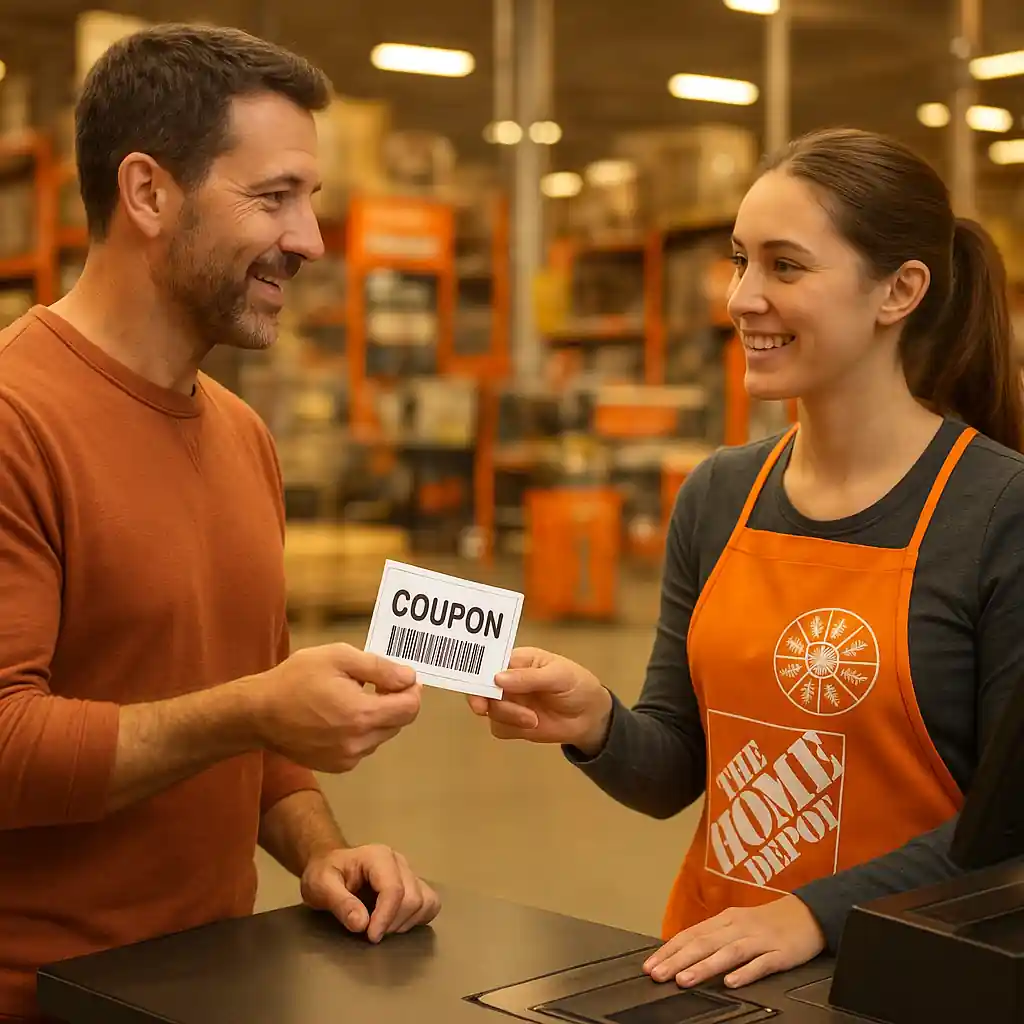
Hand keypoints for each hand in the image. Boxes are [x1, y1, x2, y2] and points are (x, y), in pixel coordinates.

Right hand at [250, 643, 421, 772]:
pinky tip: (339, 715)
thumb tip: (409, 678)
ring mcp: (347, 758)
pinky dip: (361, 730)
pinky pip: (364, 746)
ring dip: (377, 716)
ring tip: (351, 697)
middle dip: (394, 701)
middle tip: (373, 682)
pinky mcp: (336, 766)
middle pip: (399, 722)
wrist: (258, 713)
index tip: (401, 677)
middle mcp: (359, 743)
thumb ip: (379, 667)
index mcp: (362, 715)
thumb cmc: (296, 679)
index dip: (412, 690)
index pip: (411, 708)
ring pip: (382, 735)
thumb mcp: (338, 657)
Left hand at [300, 844, 440, 942]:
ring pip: (425, 902)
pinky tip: (397, 924)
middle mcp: (399, 862)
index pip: (394, 889)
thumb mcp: (321, 886)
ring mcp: (409, 873)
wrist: (330, 866)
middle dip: (393, 923)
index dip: (385, 917)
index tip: (371, 936)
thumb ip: (340, 903)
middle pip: (413, 898)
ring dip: (406, 923)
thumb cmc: (324, 874)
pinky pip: (431, 903)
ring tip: (382, 928)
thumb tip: (361, 924)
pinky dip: (418, 919)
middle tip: (371, 933)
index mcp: (378, 857)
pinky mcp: (414, 885)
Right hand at [466, 647, 612, 753]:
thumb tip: (498, 678)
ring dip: (508, 716)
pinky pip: (499, 728)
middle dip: (482, 698)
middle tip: (483, 708)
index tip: (476, 685)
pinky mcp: (512, 723)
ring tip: (533, 719)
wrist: (590, 716)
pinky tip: (533, 725)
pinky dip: (512, 728)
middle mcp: (508, 680)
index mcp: (517, 660)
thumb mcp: (558, 676)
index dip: (478, 672)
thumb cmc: (576, 685)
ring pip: (490, 710)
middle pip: (482, 687)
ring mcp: (509, 702)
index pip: (489, 661)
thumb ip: (529, 677)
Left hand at [642, 896, 825, 989]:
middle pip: (704, 943)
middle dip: (678, 960)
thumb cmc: (768, 922)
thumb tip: (682, 953)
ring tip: (684, 980)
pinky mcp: (780, 954)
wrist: (809, 913)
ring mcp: (759, 940)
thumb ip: (714, 937)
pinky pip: (761, 964)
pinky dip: (745, 972)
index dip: (669, 950)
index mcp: (725, 920)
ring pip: (727, 953)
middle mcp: (738, 927)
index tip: (650, 964)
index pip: (691, 934)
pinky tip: (731, 982)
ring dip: (704, 966)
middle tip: (658, 974)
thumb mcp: (737, 924)